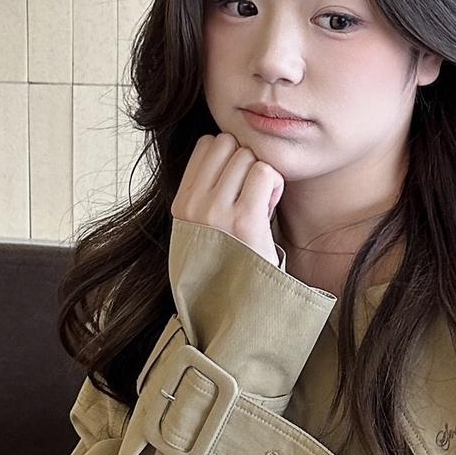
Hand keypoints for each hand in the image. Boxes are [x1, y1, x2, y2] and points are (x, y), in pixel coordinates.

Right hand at [171, 133, 285, 272]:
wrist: (236, 310)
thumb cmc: (229, 265)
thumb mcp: (201, 228)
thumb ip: (205, 191)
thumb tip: (225, 144)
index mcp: (181, 204)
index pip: (206, 144)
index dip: (228, 156)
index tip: (236, 183)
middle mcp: (194, 206)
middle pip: (228, 144)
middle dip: (246, 161)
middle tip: (252, 193)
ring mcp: (216, 214)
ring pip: (248, 156)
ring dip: (263, 174)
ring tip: (261, 204)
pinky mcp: (245, 222)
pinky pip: (265, 172)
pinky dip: (275, 185)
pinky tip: (270, 208)